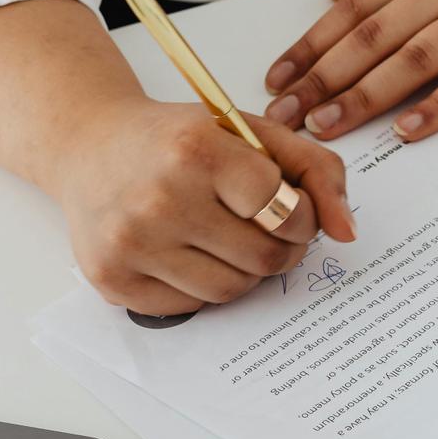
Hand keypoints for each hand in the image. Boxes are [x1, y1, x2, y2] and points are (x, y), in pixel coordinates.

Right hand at [50, 95, 355, 315]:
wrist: (90, 146)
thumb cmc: (179, 139)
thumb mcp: (250, 132)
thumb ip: (314, 170)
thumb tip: (347, 232)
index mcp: (196, 150)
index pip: (283, 208)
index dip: (303, 216)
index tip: (294, 209)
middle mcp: (158, 199)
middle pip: (263, 258)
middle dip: (282, 248)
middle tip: (268, 229)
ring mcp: (131, 244)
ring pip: (231, 290)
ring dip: (246, 271)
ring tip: (228, 237)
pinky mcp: (113, 280)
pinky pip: (192, 306)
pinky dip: (204, 285)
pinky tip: (190, 250)